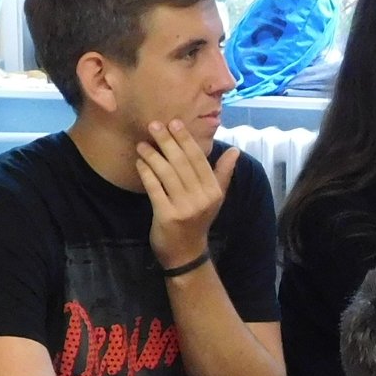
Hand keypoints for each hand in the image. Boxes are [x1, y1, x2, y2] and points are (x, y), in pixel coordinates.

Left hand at [136, 120, 240, 270]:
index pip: (198, 159)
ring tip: (142, 144)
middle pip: (181, 162)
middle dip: (166, 141)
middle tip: (153, 125)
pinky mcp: (167, 215)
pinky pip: (154, 188)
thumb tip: (235, 150)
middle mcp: (202, 198)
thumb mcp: (215, 198)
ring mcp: (184, 207)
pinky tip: (139, 163)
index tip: (173, 122)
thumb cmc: (198, 221)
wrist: (186, 253)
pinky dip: (146, 172)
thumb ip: (222, 173)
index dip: (185, 139)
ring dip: (152, 155)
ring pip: (166, 173)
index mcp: (214, 191)